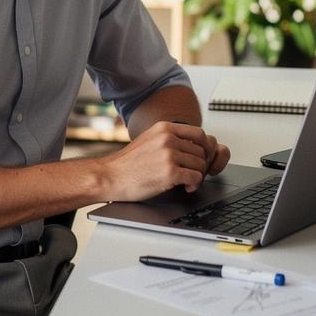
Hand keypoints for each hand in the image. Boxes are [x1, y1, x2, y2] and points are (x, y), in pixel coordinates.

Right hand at [99, 122, 230, 201]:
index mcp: (164, 128)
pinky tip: (185, 187)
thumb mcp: (150, 139)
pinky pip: (196, 178)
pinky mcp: (169, 172)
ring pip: (200, 165)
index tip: (201, 158)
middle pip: (202, 152)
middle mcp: (168, 138)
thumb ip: (170, 138)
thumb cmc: (128, 163)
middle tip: (191, 173)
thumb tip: (194, 146)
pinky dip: (194, 185)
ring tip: (186, 181)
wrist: (110, 176)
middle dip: (200, 165)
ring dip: (197, 176)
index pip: (199, 133)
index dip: (205, 148)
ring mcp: (168, 155)